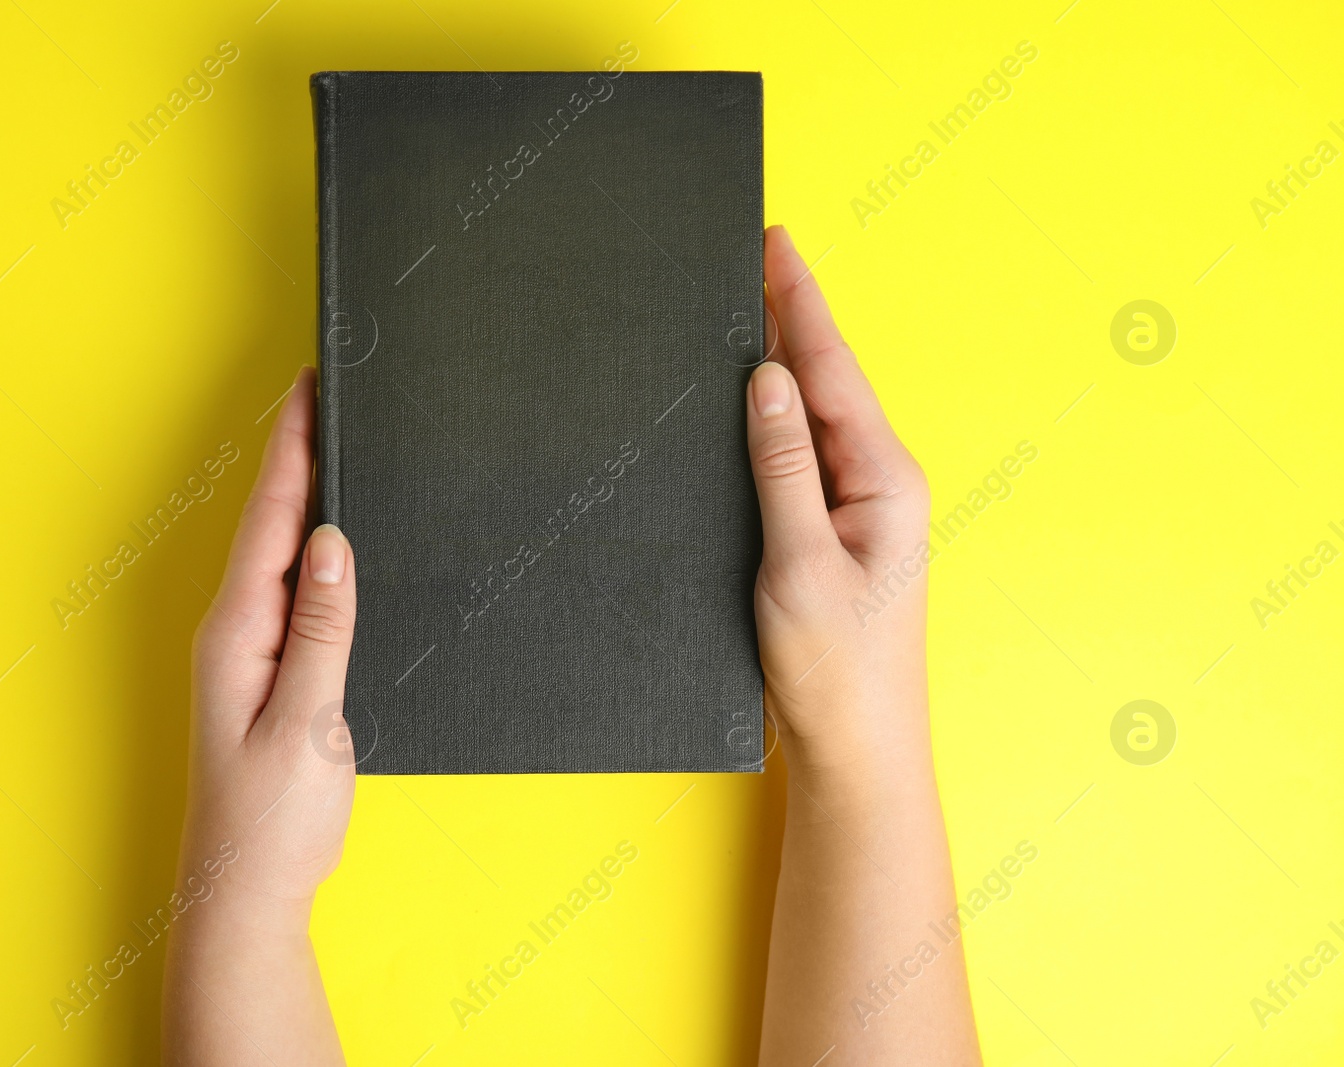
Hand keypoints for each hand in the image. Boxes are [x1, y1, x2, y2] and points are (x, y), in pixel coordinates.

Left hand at [162, 366, 355, 1065]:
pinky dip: (309, 548)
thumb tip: (330, 542)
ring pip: (276, 552)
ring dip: (301, 495)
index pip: (269, 520)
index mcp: (238, 632)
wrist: (246, 893)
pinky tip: (330, 539)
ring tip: (330, 442)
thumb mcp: (306, 723)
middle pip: (267, 522)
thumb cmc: (272, 821)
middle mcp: (234, 631)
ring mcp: (247, 651)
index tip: (309, 387)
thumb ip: (320, 630)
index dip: (292, 450)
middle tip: (325, 392)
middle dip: (295, 454)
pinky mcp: (268, 673)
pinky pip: (288, 589)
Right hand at [750, 226, 979, 1064]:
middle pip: (828, 380)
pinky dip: (774, 418)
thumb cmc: (836, 672)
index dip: (800, 303)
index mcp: (885, 481)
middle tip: (753, 254)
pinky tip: (747, 402)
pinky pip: (802, 456)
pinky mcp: (832, 534)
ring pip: (814, 415)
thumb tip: (768, 380)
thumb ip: (783, 469)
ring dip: (782, 362)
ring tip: (746, 305)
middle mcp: (879, 483)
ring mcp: (858, 509)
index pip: (833, 372)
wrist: (855, 750)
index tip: (775, 242)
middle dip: (791, 316)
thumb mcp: (800, 565)